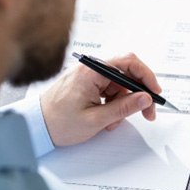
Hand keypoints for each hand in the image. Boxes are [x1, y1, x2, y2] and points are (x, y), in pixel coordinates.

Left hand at [40, 53, 161, 146]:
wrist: (35, 127)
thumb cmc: (58, 123)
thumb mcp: (96, 120)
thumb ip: (124, 108)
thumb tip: (145, 98)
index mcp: (91, 72)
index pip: (128, 63)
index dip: (146, 76)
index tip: (155, 92)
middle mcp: (90, 69)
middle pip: (126, 74)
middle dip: (138, 94)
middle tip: (146, 112)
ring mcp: (88, 75)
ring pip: (119, 84)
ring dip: (123, 102)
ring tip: (113, 122)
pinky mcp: (86, 83)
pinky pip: (108, 89)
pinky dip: (112, 103)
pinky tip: (106, 118)